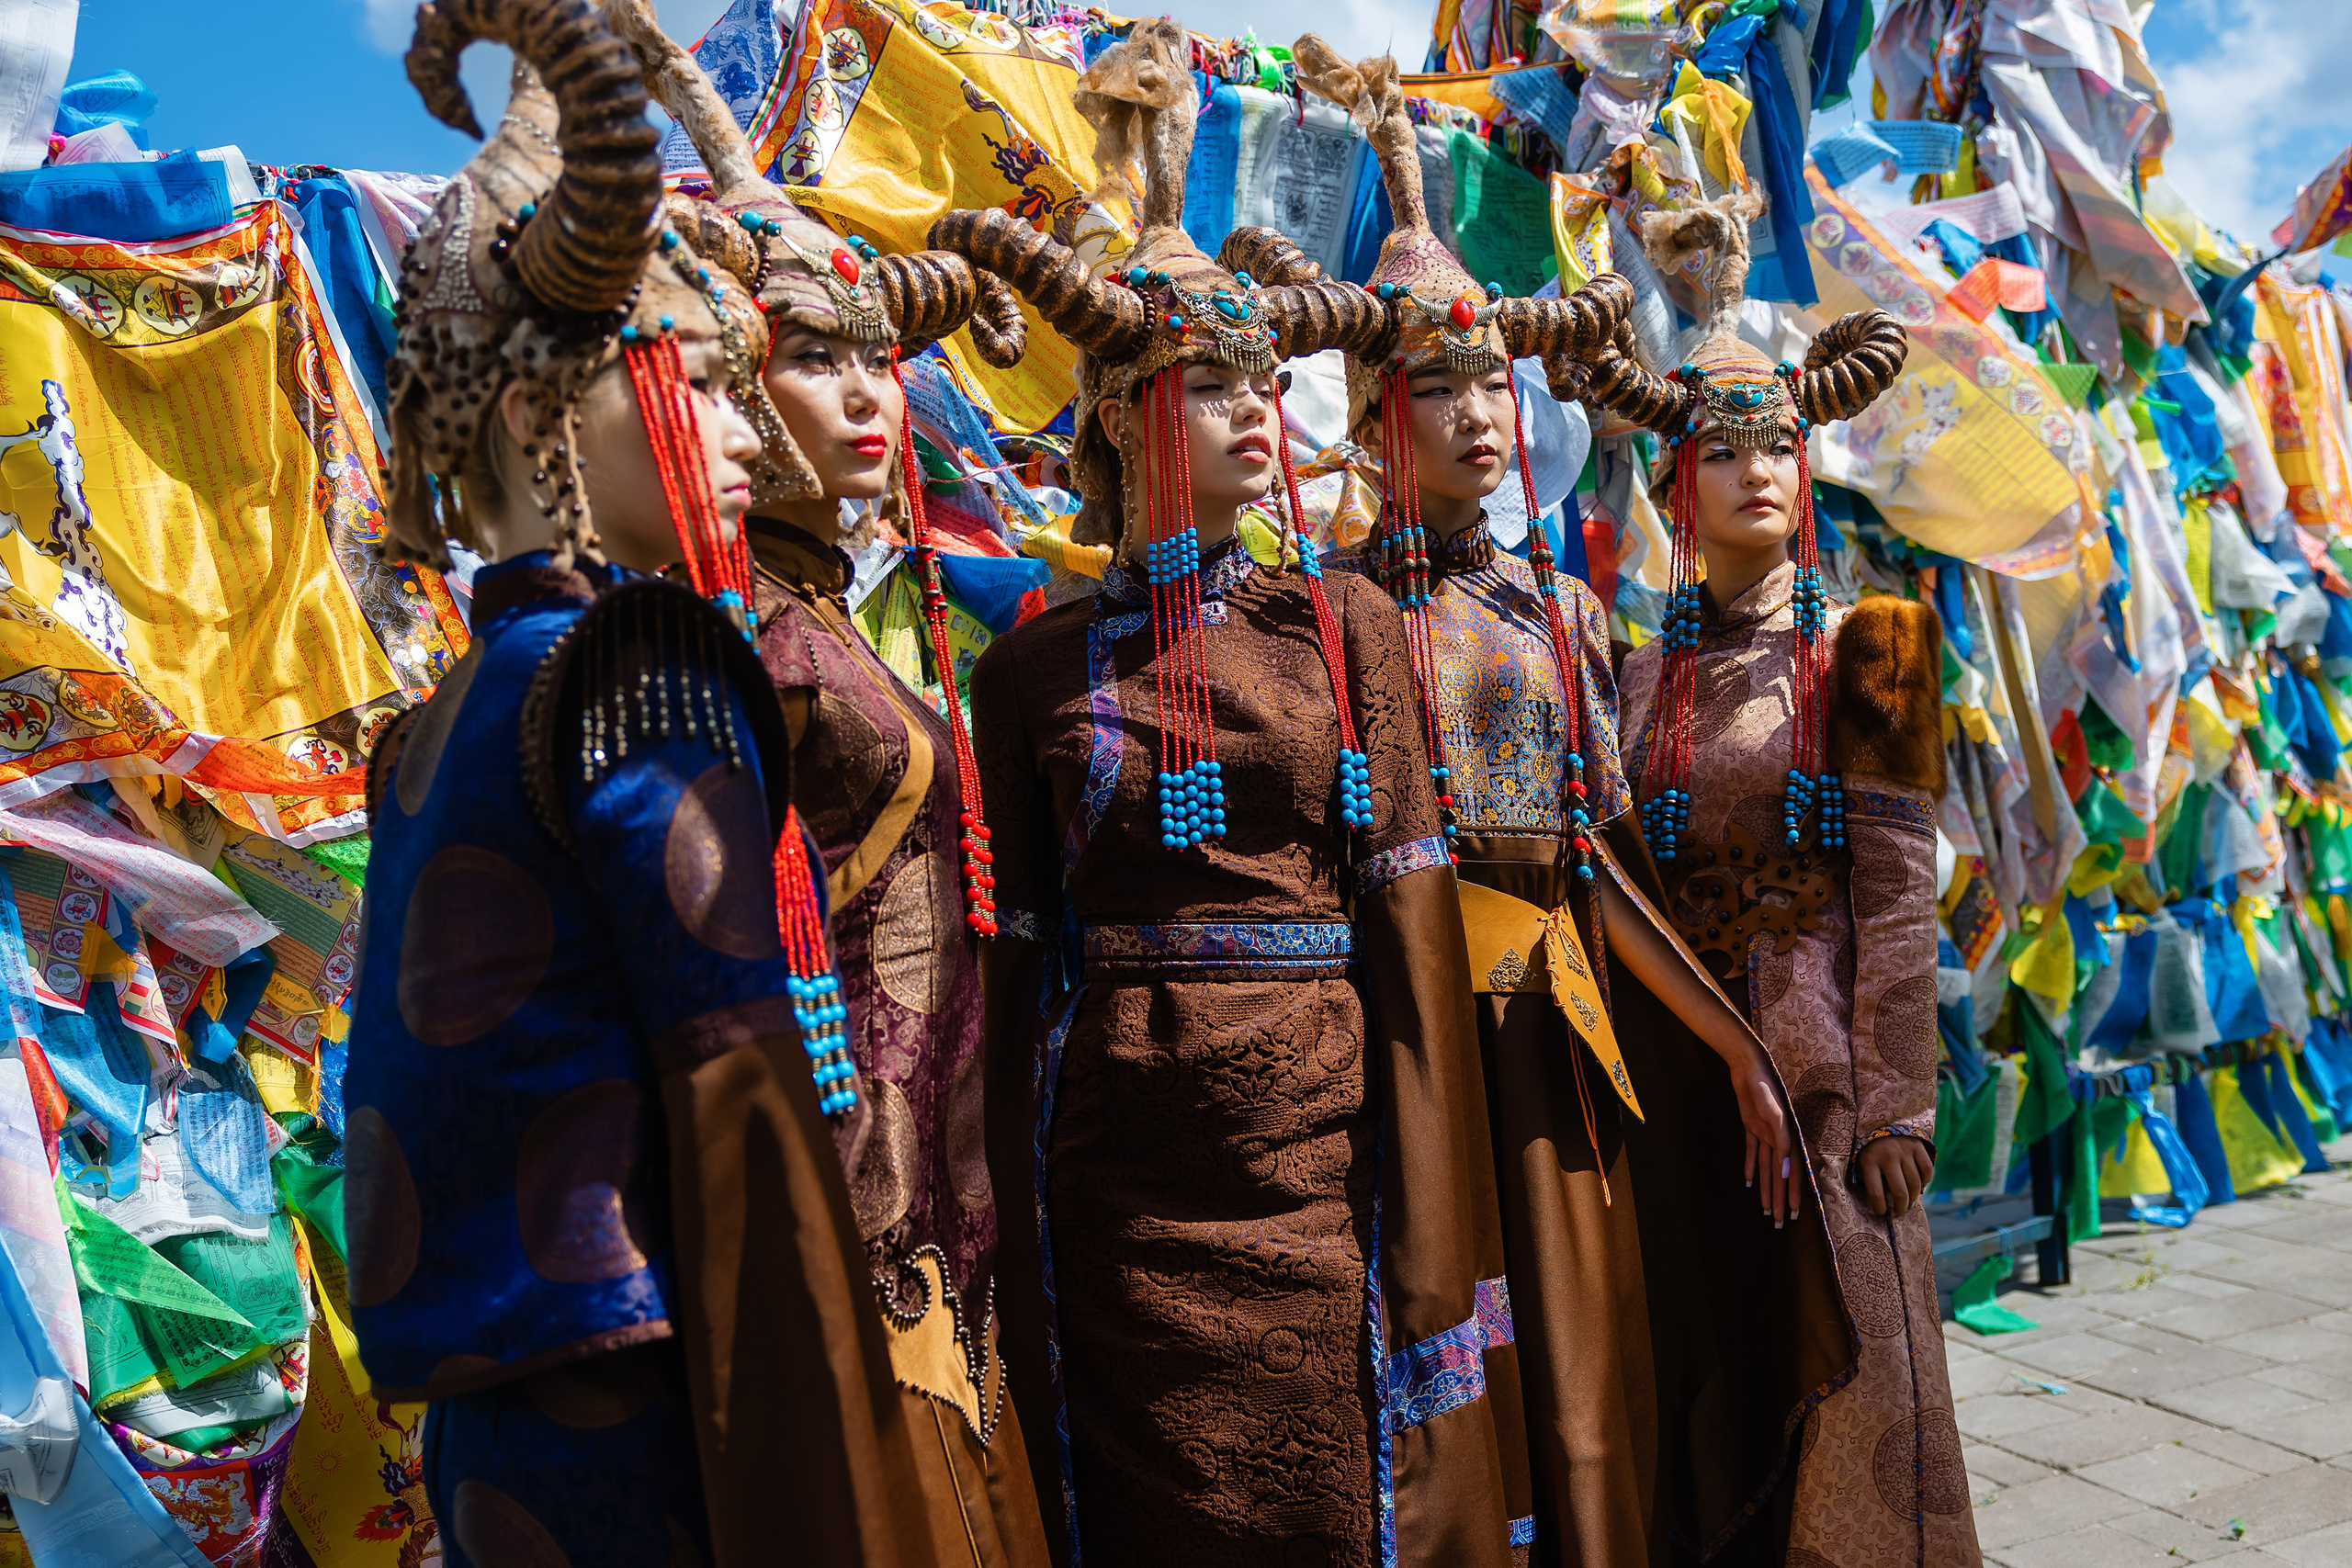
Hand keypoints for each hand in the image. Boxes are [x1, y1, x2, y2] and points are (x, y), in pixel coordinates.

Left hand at [1728, 1049, 1800, 1225]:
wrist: (1748, 1066)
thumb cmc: (1765, 1089)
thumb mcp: (1775, 1115)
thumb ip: (1782, 1142)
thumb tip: (1785, 1170)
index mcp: (1788, 1137)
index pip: (1792, 1172)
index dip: (1793, 1193)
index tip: (1793, 1213)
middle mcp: (1778, 1138)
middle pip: (1778, 1175)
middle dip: (1779, 1198)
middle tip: (1778, 1220)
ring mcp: (1764, 1133)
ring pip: (1765, 1167)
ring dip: (1765, 1188)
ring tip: (1765, 1208)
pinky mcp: (1751, 1126)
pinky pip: (1751, 1152)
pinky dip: (1751, 1167)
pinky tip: (1750, 1183)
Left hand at [1857, 1135, 1933, 1218]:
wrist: (1883, 1120)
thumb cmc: (1870, 1146)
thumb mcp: (1862, 1160)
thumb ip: (1868, 1178)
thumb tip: (1881, 1201)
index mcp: (1869, 1160)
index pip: (1875, 1192)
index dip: (1879, 1207)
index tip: (1881, 1212)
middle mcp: (1888, 1156)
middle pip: (1899, 1191)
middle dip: (1900, 1207)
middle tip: (1899, 1211)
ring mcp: (1904, 1151)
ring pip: (1915, 1183)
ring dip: (1913, 1197)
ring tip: (1908, 1201)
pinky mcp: (1918, 1146)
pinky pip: (1927, 1170)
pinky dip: (1925, 1181)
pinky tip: (1919, 1184)